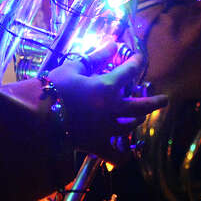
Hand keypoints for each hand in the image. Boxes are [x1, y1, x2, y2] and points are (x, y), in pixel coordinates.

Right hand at [48, 42, 166, 163]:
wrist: (36, 116)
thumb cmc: (52, 88)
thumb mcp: (74, 67)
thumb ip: (96, 57)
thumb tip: (113, 44)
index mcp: (106, 87)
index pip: (129, 71)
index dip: (137, 62)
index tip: (140, 58)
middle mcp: (111, 109)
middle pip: (141, 106)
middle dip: (155, 102)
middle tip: (165, 100)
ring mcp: (105, 129)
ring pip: (130, 127)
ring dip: (137, 121)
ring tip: (138, 118)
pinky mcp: (96, 145)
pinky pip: (115, 156)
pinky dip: (123, 156)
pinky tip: (127, 154)